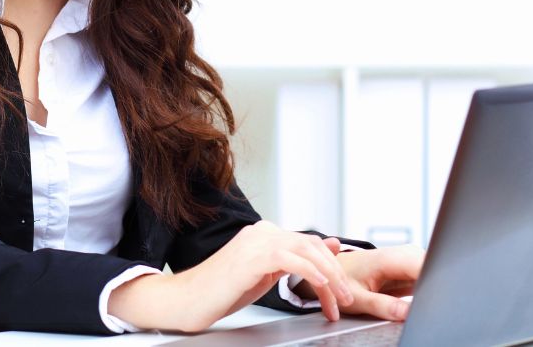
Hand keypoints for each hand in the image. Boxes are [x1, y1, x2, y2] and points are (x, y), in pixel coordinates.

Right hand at [107, 220, 355, 331]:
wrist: (187, 300)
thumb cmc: (220, 292)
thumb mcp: (265, 276)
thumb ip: (294, 261)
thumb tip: (328, 245)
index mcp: (263, 234)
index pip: (308, 242)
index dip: (329, 265)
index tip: (340, 290)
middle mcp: (262, 232)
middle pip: (312, 245)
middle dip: (335, 273)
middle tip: (345, 298)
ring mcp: (257, 241)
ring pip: (307, 251)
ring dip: (329, 278)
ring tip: (338, 301)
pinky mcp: (253, 256)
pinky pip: (293, 260)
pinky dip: (313, 273)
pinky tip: (322, 288)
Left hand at [294, 244, 423, 321]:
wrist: (335, 269)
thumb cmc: (342, 279)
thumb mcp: (357, 298)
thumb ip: (383, 306)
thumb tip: (407, 313)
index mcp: (389, 258)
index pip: (425, 266)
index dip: (432, 283)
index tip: (430, 301)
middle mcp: (402, 254)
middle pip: (433, 268)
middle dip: (433, 288)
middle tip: (420, 307)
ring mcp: (408, 259)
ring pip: (432, 272)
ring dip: (429, 288)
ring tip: (409, 299)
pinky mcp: (411, 267)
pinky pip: (427, 276)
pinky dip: (425, 289)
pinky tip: (413, 297)